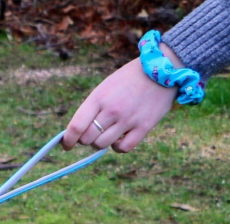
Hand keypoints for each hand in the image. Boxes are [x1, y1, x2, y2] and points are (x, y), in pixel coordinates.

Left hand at [62, 44, 182, 152]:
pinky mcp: (143, 127)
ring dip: (100, 143)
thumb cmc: (130, 79)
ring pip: (102, 145)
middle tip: (91, 135)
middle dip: (85, 140)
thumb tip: (80, 131)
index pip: (77, 125)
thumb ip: (93, 107)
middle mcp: (111, 110)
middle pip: (87, 138)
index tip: (66, 145)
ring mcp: (128, 119)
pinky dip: (118, 147)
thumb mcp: (106, 87)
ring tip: (107, 134)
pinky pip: (123, 148)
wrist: (162, 69)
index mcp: (99, 97)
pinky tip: (120, 139)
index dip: (68, 140)